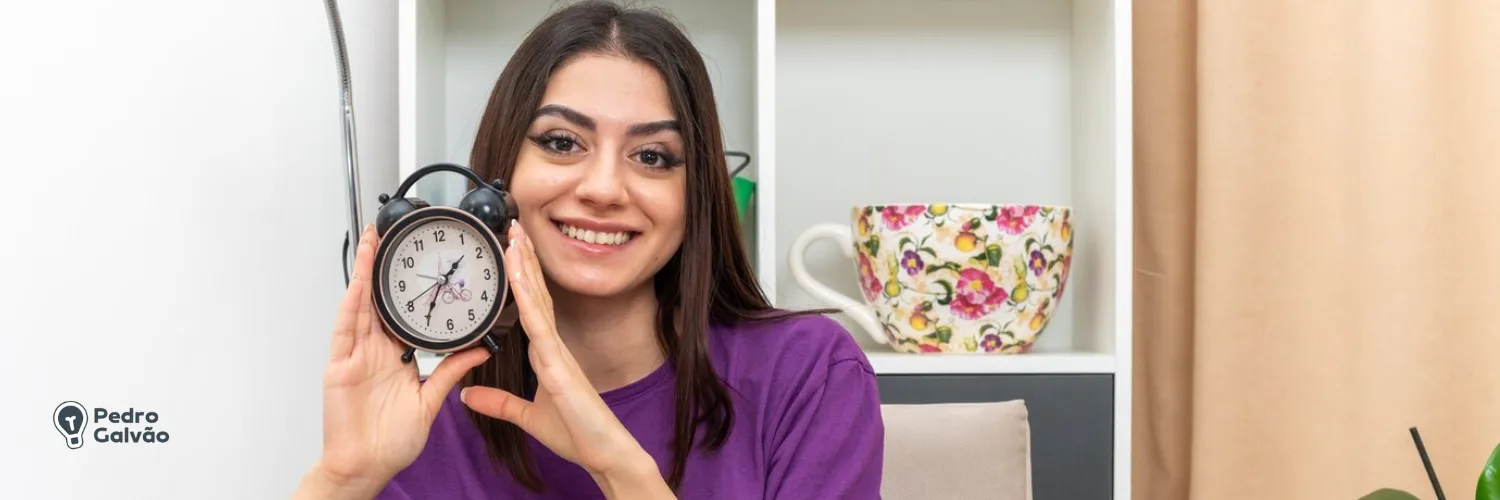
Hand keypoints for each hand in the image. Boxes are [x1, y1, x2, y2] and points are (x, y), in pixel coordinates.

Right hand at [296, 224, 493, 498]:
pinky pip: (345, 329)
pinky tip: (358, 282)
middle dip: (382, 267)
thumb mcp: (430, 401)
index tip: (421, 261)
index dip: (408, 287)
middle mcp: (374, 351)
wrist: (367, 467)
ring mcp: (354, 356)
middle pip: (378, 300)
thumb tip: (480, 349)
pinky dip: (351, 304)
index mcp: (396, 357)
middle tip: (390, 234)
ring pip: (359, 305)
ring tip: (372, 242)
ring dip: (364, 273)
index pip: (404, 313)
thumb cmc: (391, 442)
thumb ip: (451, 372)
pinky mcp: (339, 366)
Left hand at [460, 221, 673, 498]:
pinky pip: (540, 328)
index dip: (522, 278)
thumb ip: (499, 403)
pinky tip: (520, 279)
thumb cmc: (578, 434)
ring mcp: (557, 354)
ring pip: (538, 303)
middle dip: (524, 261)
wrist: (604, 452)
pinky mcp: (558, 367)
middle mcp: (553, 347)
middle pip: (537, 295)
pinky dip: (529, 302)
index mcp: (548, 355)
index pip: (532, 307)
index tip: (511, 251)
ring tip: (514, 238)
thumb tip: (467, 395)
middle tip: (512, 228)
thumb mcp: (528, 416)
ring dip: (525, 269)